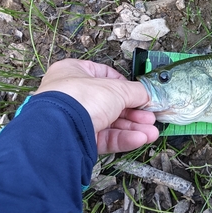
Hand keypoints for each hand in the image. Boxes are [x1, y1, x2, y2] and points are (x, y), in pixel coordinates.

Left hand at [35, 59, 158, 153]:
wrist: (60, 130)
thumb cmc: (79, 98)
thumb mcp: (117, 89)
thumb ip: (136, 91)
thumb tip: (148, 95)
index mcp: (74, 72)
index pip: (106, 76)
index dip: (126, 86)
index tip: (142, 95)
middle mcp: (72, 95)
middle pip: (111, 103)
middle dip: (135, 112)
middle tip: (150, 117)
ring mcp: (74, 119)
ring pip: (110, 123)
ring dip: (133, 127)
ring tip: (151, 132)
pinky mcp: (77, 139)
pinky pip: (104, 138)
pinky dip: (123, 138)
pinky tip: (139, 139)